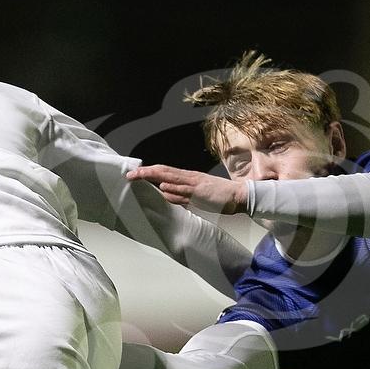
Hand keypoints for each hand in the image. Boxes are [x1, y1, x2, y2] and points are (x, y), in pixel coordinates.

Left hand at [127, 164, 247, 214]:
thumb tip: (165, 195)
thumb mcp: (196, 196)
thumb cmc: (219, 197)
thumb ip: (181, 196)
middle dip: (145, 172)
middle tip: (130, 174)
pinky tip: (162, 186)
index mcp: (188, 177)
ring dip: (153, 176)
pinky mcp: (201, 192)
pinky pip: (184, 189)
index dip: (149, 171)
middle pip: (163, 171)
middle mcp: (189, 177)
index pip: (165, 172)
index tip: (136, 173)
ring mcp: (194, 184)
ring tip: (139, 176)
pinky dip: (172, 188)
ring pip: (170, 177)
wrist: (238, 195)